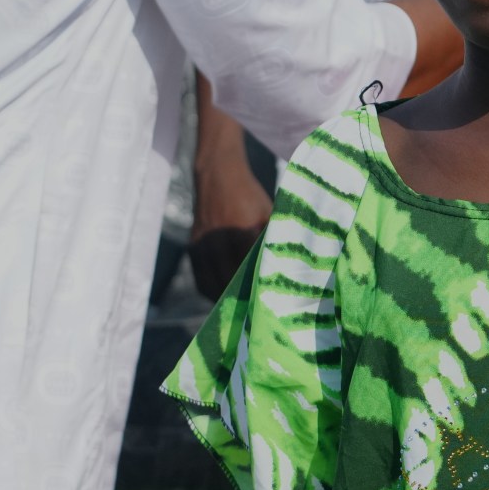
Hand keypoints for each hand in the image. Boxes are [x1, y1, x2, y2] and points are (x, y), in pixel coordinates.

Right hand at [191, 82, 272, 300]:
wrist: (217, 174)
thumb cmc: (250, 194)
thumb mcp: (268, 211)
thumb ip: (276, 235)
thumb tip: (295, 263)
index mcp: (240, 231)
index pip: (251, 270)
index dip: (261, 288)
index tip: (274, 303)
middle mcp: (217, 241)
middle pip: (231, 282)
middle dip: (245, 300)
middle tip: (261, 315)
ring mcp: (202, 246)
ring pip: (213, 285)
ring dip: (227, 300)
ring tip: (245, 313)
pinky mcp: (192, 249)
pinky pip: (200, 280)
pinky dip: (212, 292)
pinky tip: (226, 299)